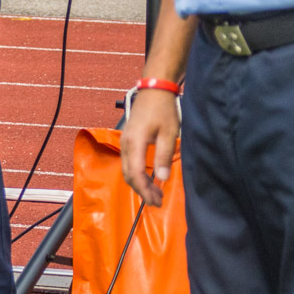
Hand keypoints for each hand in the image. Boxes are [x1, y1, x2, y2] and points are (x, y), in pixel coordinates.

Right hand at [120, 89, 180, 207]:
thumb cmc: (163, 110)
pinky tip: (149, 179)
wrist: (154, 91)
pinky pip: (129, 163)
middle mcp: (125, 144)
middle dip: (142, 190)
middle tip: (157, 202)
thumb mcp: (168, 133)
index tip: (156, 200)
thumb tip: (162, 178)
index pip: (136, 173)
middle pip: (128, 174)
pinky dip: (137, 174)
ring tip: (155, 193)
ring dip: (140, 184)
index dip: (145, 189)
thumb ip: (163, 156)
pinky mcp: (127, 141)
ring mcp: (124, 142)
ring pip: (127, 170)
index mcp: (134, 143)